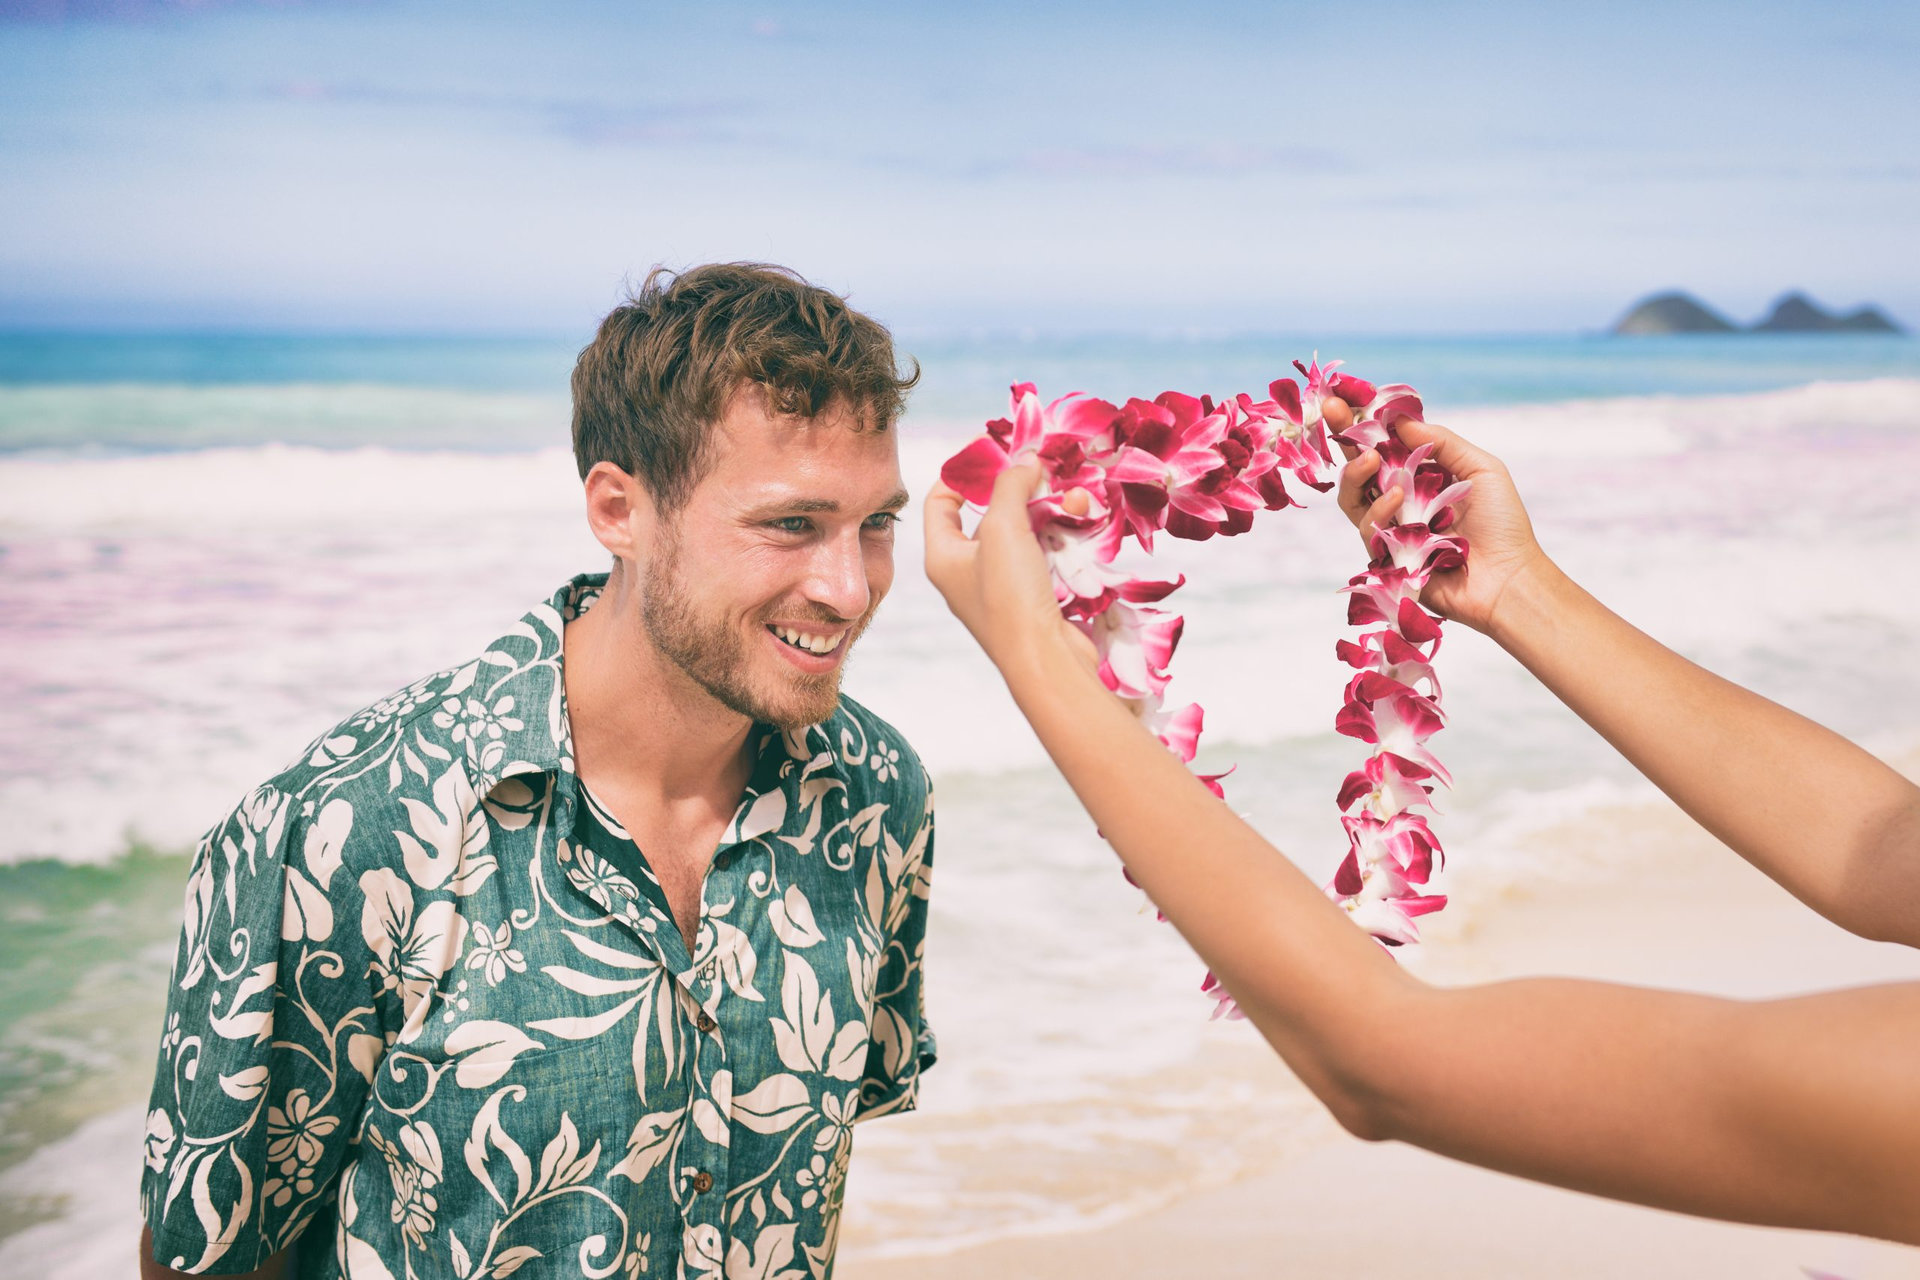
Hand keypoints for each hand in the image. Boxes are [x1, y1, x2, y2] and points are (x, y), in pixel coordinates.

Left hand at [923, 464, 1097, 680]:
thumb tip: (1027, 458)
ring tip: (1074, 497)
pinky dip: (1063, 535)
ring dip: (1049, 510)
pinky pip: (1046, 553)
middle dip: (1019, 489)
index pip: (939, 501)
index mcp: (943, 557)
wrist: (1046, 661)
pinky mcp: (1034, 597)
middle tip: (1044, 468)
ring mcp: (1002, 586)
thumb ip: (1011, 485)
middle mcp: (967, 572)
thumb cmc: (1011, 596)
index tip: (991, 449)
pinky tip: (1083, 521)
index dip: (961, 472)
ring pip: (1024, 531)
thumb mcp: (1003, 528)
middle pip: (989, 514)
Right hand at [1328, 399, 1552, 636]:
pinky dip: (1379, 509)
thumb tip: (1398, 420)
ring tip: (1372, 460)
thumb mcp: (1481, 468)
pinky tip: (1398, 499)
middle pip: (1360, 467)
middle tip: (1335, 412)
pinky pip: (1367, 528)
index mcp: (1423, 476)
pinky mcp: (1384, 556)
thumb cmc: (1502, 524)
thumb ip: (1441, 442)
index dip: (1364, 423)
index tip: (1345, 399)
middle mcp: (1402, 500)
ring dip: (1356, 473)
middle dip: (1345, 437)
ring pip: (1353, 497)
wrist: (1506, 578)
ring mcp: (1391, 529)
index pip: (1386, 444)